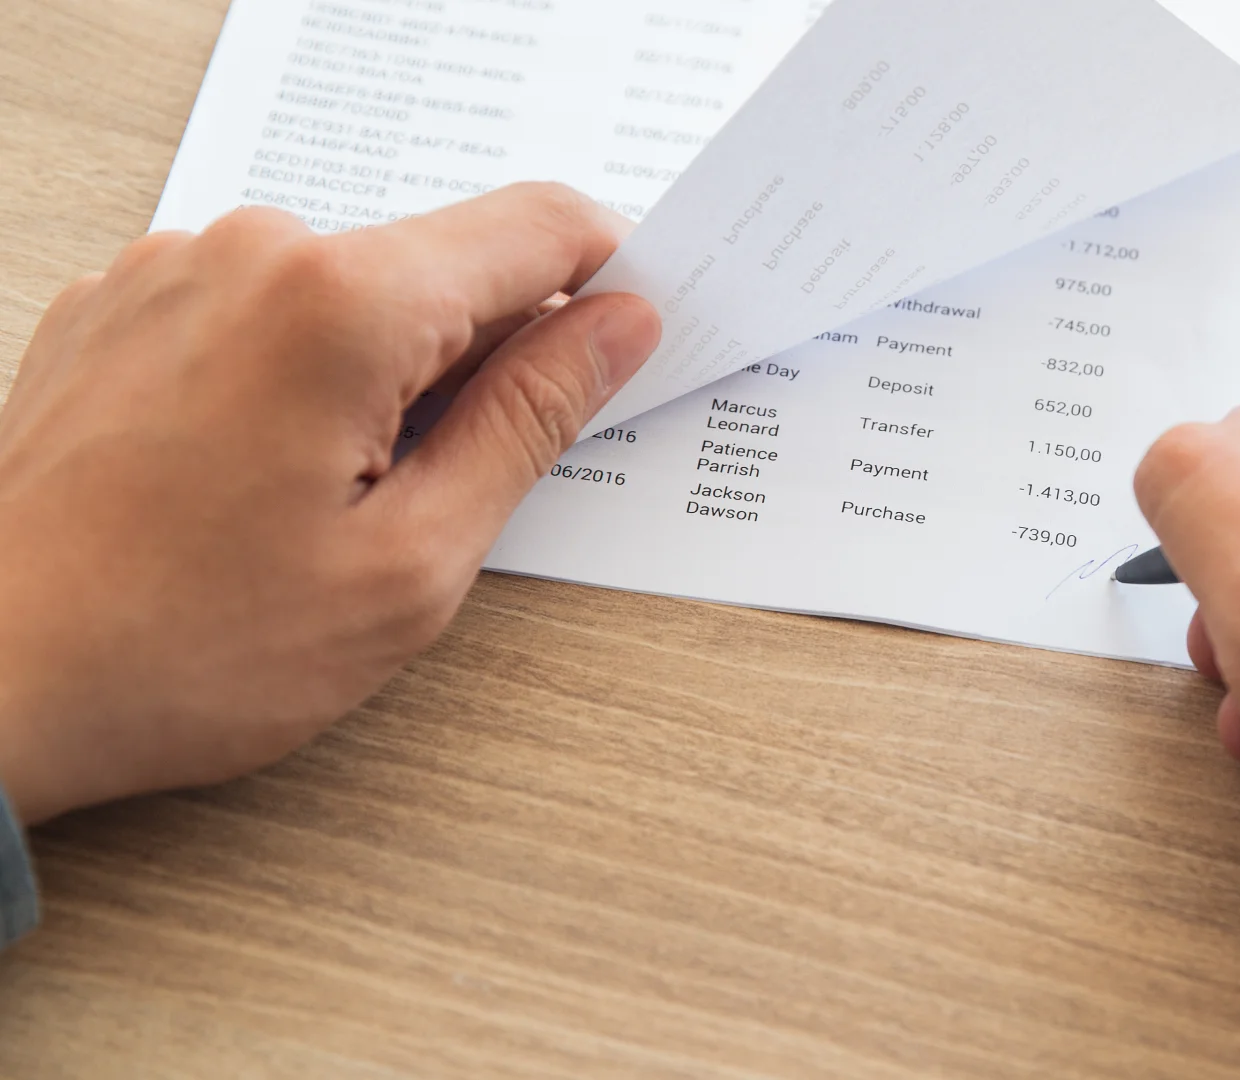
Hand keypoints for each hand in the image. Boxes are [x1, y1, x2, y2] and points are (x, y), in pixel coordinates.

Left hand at [0, 183, 659, 823]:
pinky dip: (302, 372)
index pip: (540, 227)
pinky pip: (264, 306)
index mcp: (341, 304)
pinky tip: (265, 477)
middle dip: (487, 354)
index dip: (611, 279)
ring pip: (355, 289)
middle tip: (459, 485)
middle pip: (446, 261)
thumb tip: (614, 329)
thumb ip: (529, 422)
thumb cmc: (178, 648)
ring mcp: (173, 269)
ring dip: (388, 372)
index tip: (629, 340)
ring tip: (335, 502)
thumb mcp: (411, 561)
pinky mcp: (122, 303)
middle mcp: (250, 251)